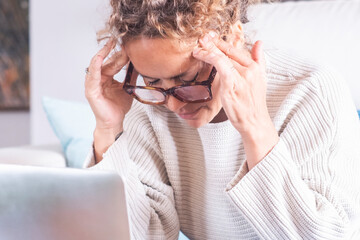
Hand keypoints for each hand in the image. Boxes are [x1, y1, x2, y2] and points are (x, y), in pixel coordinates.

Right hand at [85, 39, 134, 133]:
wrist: (115, 122)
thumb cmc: (118, 107)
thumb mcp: (127, 88)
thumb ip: (131, 76)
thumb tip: (139, 64)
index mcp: (106, 77)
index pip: (113, 62)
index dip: (121, 54)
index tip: (129, 46)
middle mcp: (98, 79)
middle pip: (106, 62)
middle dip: (114, 52)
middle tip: (123, 43)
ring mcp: (93, 84)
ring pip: (97, 65)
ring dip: (103, 54)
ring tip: (109, 44)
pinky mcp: (91, 91)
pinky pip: (92, 76)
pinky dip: (95, 67)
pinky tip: (99, 58)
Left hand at [192, 33, 278, 169]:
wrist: (255, 122)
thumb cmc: (253, 104)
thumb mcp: (261, 79)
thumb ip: (259, 60)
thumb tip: (259, 42)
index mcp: (256, 67)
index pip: (237, 50)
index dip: (223, 43)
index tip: (212, 38)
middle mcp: (250, 70)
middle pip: (229, 51)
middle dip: (214, 42)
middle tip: (203, 37)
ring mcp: (242, 77)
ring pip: (223, 56)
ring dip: (208, 49)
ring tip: (198, 47)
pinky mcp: (232, 85)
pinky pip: (220, 65)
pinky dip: (210, 58)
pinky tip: (201, 56)